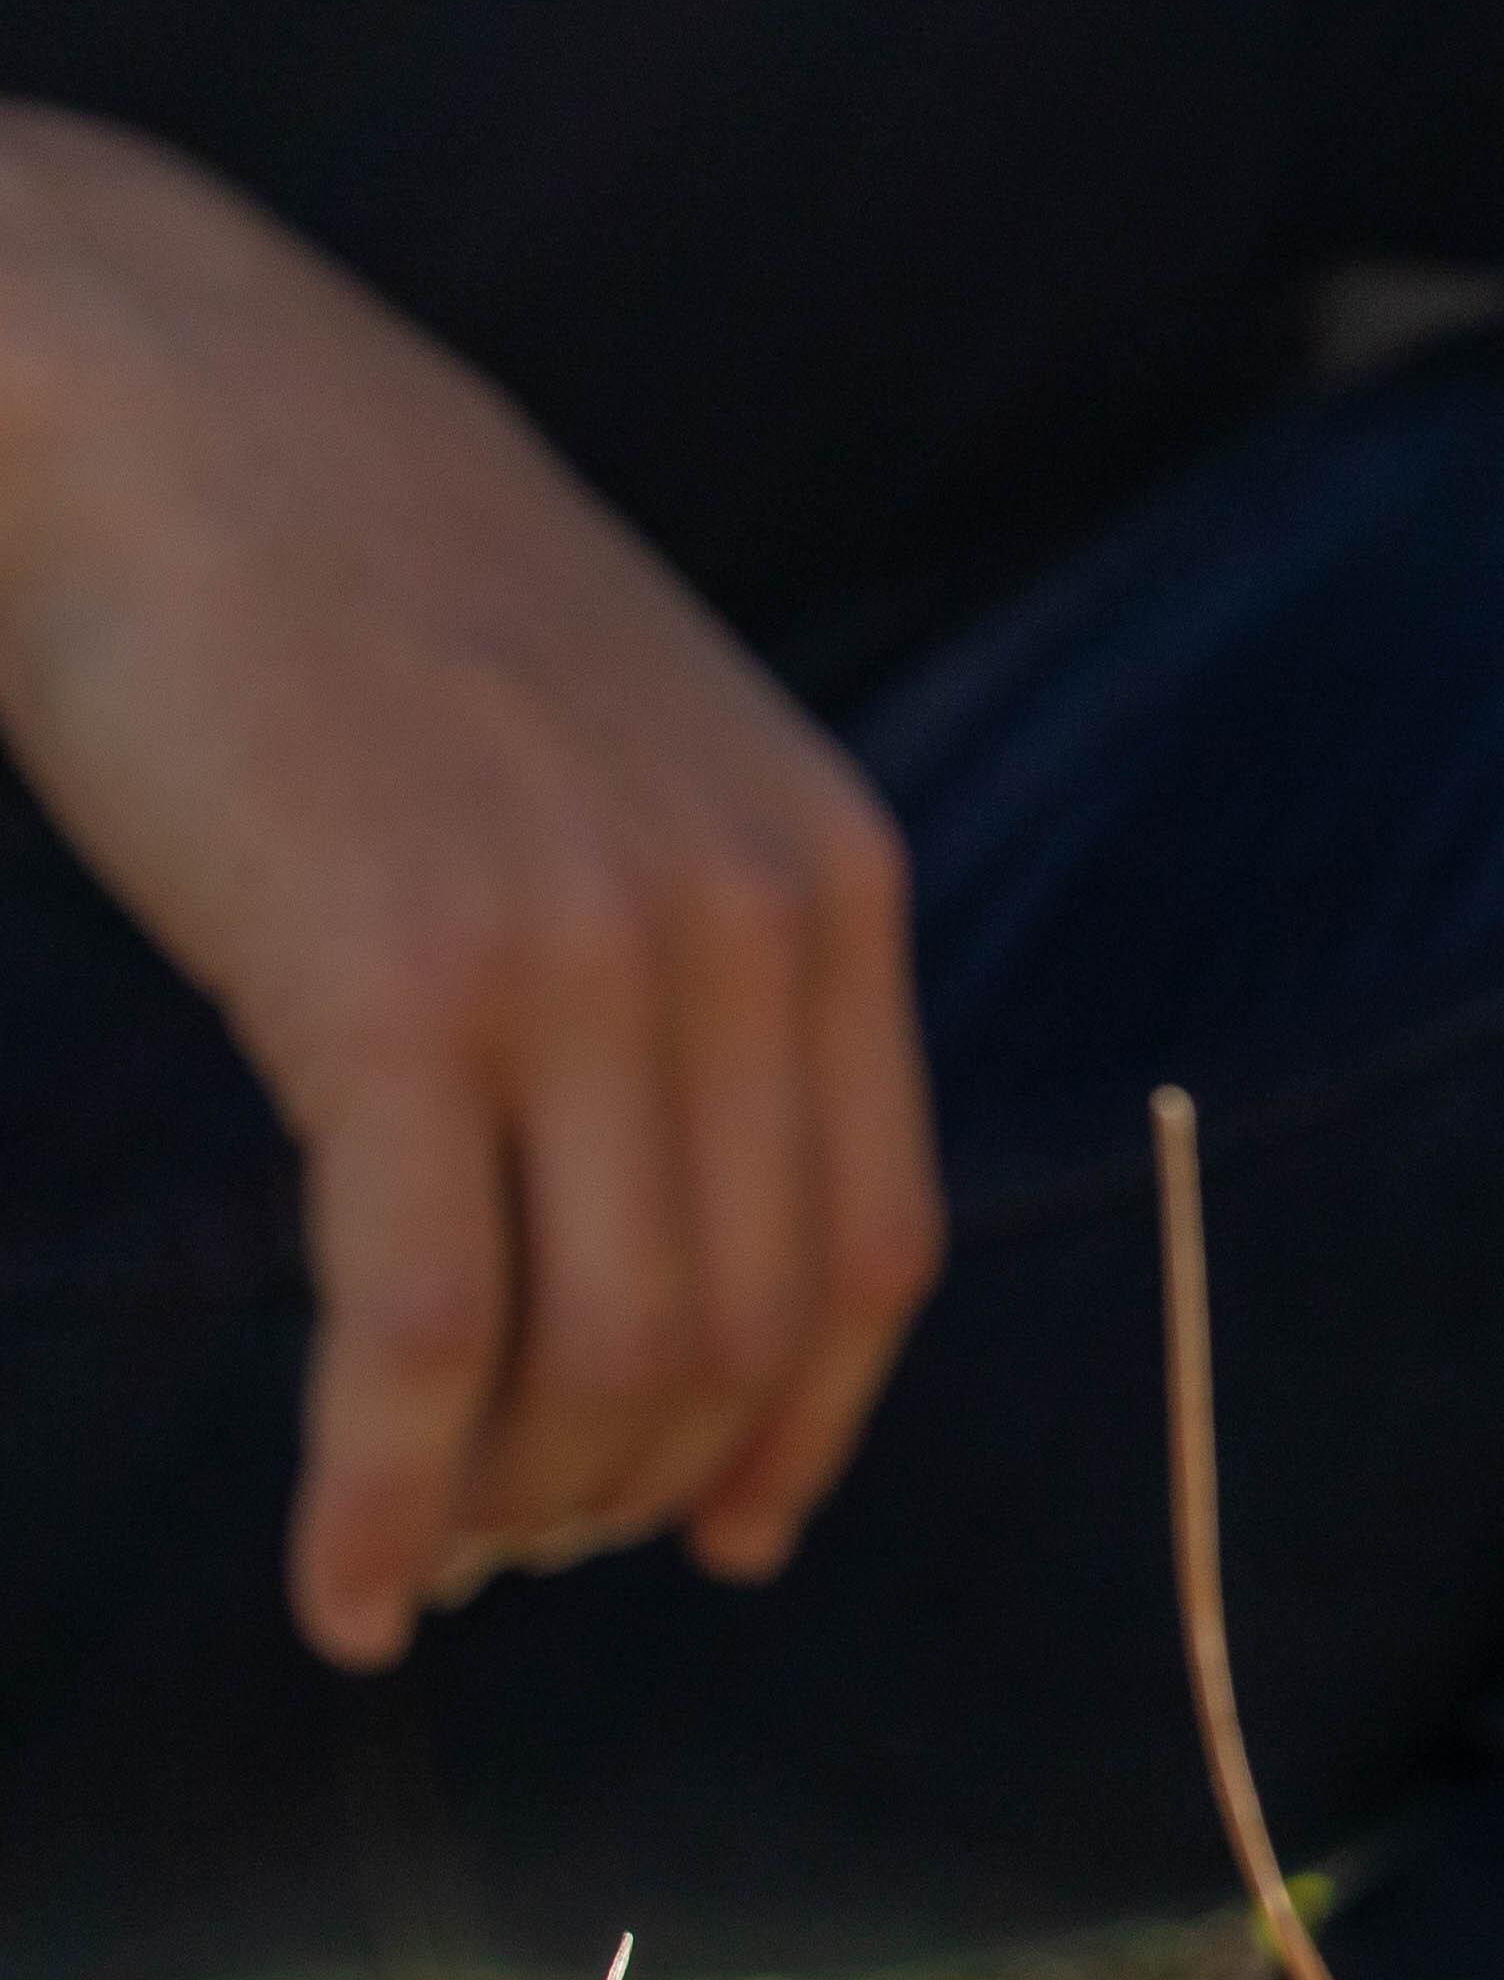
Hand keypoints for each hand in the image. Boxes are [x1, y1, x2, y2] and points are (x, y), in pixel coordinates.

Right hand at [0, 112, 941, 1667]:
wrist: (150, 391)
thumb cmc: (365, 588)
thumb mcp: (628, 755)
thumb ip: (701, 955)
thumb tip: (693, 1218)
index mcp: (831, 877)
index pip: (878, 1247)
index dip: (809, 1426)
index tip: (736, 1531)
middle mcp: (744, 927)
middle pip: (742, 1327)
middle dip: (637, 1482)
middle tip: (529, 1553)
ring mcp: (579, 959)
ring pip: (601, 1355)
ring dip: (517, 1506)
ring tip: (437, 1561)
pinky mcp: (388, 995)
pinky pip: (420, 1334)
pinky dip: (381, 1497)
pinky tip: (343, 1588)